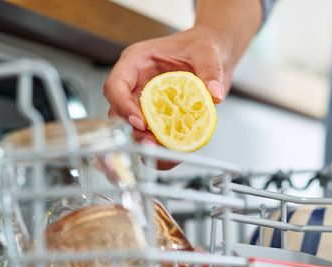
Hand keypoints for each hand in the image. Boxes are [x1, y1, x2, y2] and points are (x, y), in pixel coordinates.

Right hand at [103, 26, 232, 144]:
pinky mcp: (161, 118)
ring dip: (146, 144)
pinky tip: (174, 154)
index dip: (123, 106)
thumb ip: (210, 71)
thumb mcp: (207, 53)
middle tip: (152, 143)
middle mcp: (137, 85)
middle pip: (119, 113)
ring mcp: (147, 103)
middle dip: (133, 132)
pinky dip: (162, 150)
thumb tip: (214, 94)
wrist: (215, 56)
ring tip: (164, 152)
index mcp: (137, 62)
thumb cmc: (202, 46)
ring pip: (133, 130)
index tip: (141, 122)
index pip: (116, 85)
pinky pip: (155, 138)